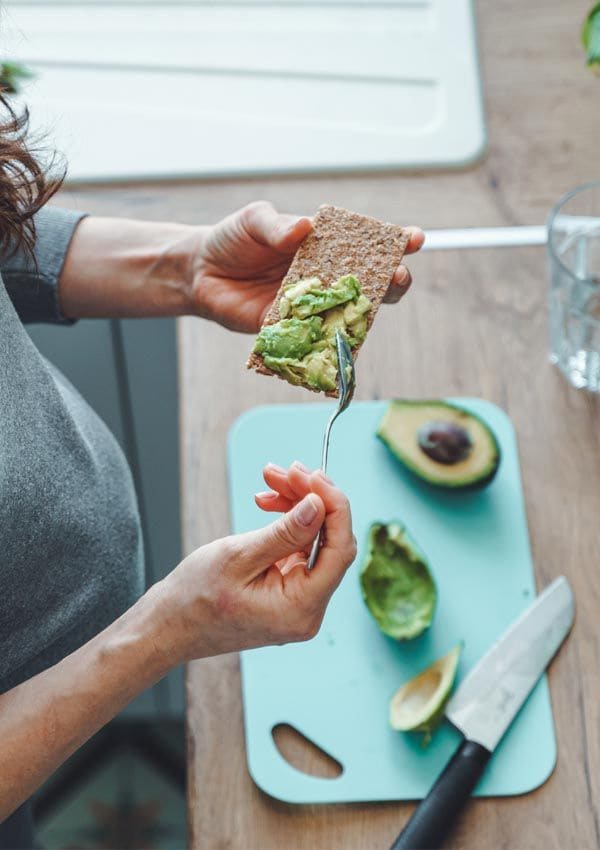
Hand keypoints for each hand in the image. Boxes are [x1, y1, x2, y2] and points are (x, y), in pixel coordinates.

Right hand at [155, 463, 355, 662]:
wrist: (168, 626)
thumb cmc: (194, 599)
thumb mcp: (238, 557)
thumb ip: (285, 532)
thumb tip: (319, 505)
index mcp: (301, 608)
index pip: (340, 550)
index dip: (333, 506)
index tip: (312, 476)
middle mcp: (308, 609)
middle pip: (330, 541)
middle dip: (311, 499)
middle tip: (285, 470)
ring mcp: (300, 600)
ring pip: (315, 540)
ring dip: (297, 504)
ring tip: (270, 480)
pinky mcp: (288, 589)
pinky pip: (300, 548)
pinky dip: (288, 522)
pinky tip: (268, 503)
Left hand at [186, 201, 424, 332]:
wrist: (200, 274)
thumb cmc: (233, 240)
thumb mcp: (254, 221)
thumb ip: (278, 225)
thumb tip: (303, 229)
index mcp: (324, 246)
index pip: (367, 244)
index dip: (395, 242)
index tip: (414, 239)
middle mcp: (325, 278)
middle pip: (370, 283)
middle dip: (392, 280)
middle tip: (399, 277)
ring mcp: (313, 306)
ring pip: (350, 313)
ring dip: (367, 313)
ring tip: (377, 305)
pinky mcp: (294, 331)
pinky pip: (318, 339)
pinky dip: (332, 341)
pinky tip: (342, 339)